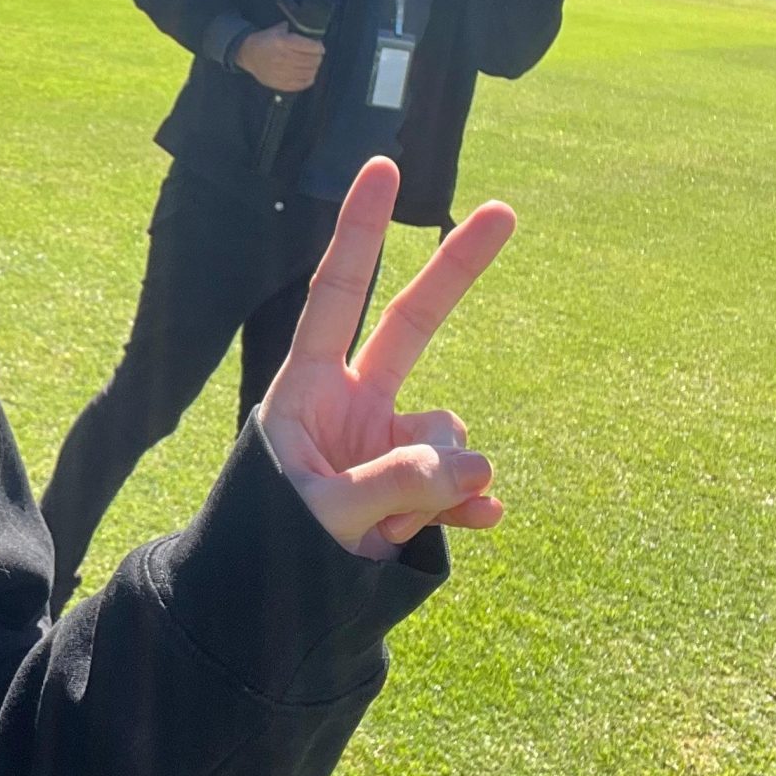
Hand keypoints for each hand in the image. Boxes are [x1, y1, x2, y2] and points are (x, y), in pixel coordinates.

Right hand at [235, 23, 324, 92]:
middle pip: (312, 61)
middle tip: (317, 56)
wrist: (248, 55)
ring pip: (309, 73)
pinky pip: (301, 84)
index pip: (310, 47)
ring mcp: (282, 72)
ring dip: (314, 68)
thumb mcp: (277, 29)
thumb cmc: (264, 41)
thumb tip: (311, 32)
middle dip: (318, 58)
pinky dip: (308, 79)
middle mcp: (283, 58)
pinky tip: (307, 74)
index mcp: (283, 42)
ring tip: (313, 65)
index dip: (319, 47)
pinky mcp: (280, 83)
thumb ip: (293, 29)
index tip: (319, 47)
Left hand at [253, 157, 514, 560]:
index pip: (337, 294)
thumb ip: (395, 484)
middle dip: (459, 272)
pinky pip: (466, 482)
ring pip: (448, 437)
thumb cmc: (268, 546)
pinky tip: (475, 523)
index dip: (361, 232)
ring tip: (380, 530)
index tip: (382, 166)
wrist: (270, 609)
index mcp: (307, 386)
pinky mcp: (420, 486)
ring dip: (432, 484)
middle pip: (413, 324)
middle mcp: (353, 401)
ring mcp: (391, 442)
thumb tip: (480, 467)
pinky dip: (469, 503)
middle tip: (507, 210)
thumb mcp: (321, 514)